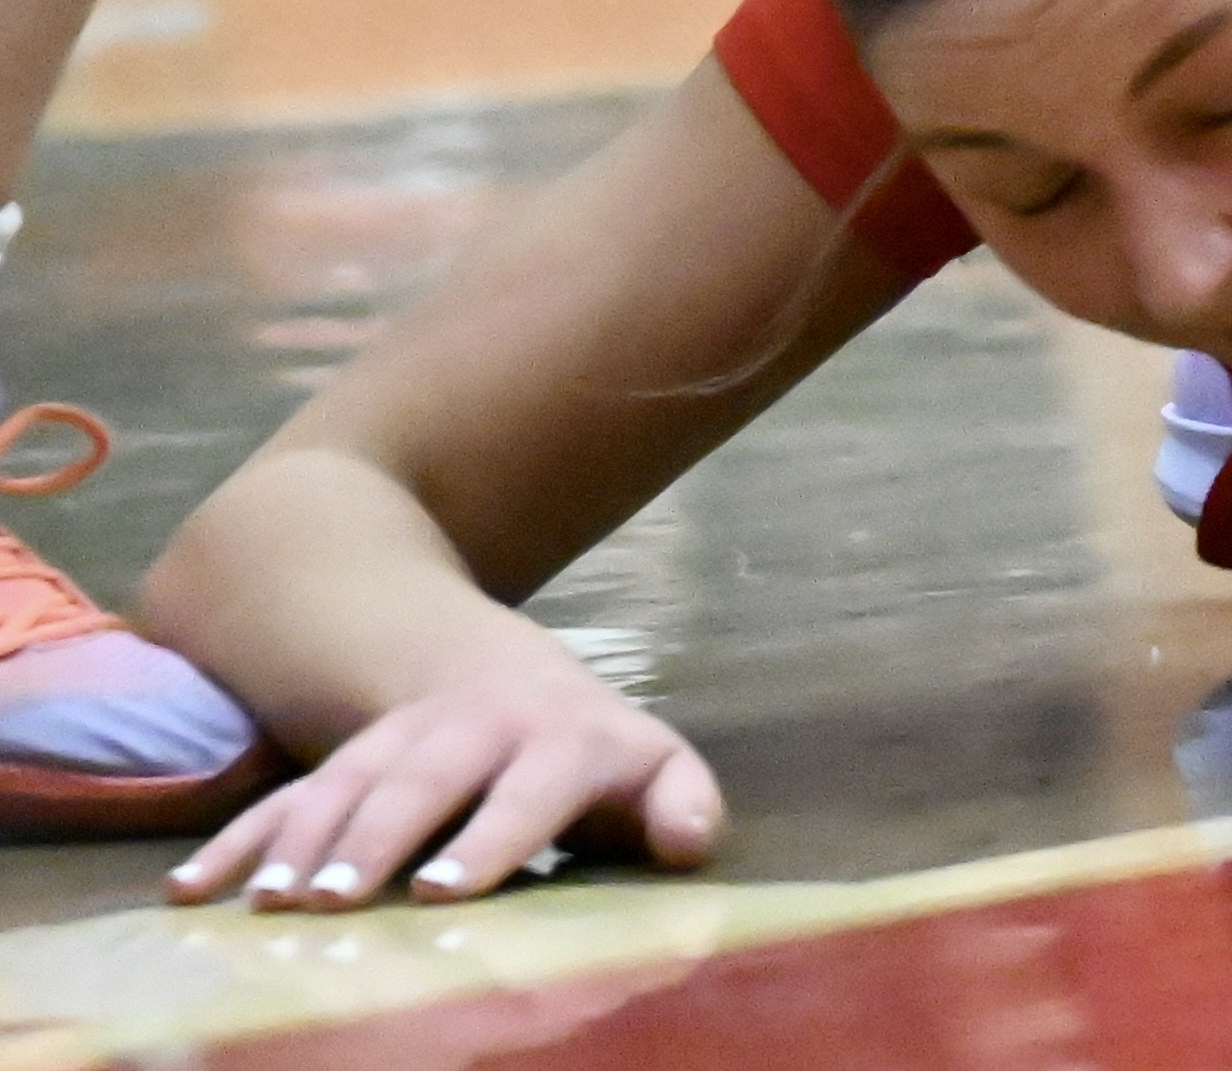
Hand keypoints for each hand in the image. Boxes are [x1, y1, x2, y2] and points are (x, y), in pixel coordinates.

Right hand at [173, 655, 721, 909]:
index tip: (445, 891)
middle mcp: (474, 731)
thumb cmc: (588, 753)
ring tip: (268, 903)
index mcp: (558, 736)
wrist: (507, 676)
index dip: (492, 835)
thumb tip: (691, 842)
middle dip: (377, 838)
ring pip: (345, 784)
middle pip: (422, 779)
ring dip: (302, 841)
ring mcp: (398, 741)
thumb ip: (676, 801)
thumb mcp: (645, 765)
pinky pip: (282, 797)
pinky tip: (193, 891)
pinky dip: (236, 841)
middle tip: (334, 901)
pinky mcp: (342, 763)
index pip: (530, 784)